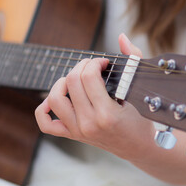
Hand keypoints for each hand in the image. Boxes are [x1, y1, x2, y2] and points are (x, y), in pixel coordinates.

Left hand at [35, 34, 154, 160]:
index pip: (88, 77)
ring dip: (62, 82)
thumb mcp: (139, 90)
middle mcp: (89, 123)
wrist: (138, 148)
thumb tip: (121, 37)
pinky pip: (46, 124)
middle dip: (81, 66)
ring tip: (76, 79)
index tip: (104, 62)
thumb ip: (133, 60)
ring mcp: (78, 130)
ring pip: (55, 98)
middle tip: (93, 67)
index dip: (95, 62)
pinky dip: (44, 109)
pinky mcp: (72, 134)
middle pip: (72, 82)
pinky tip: (53, 99)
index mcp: (107, 114)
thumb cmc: (142, 119)